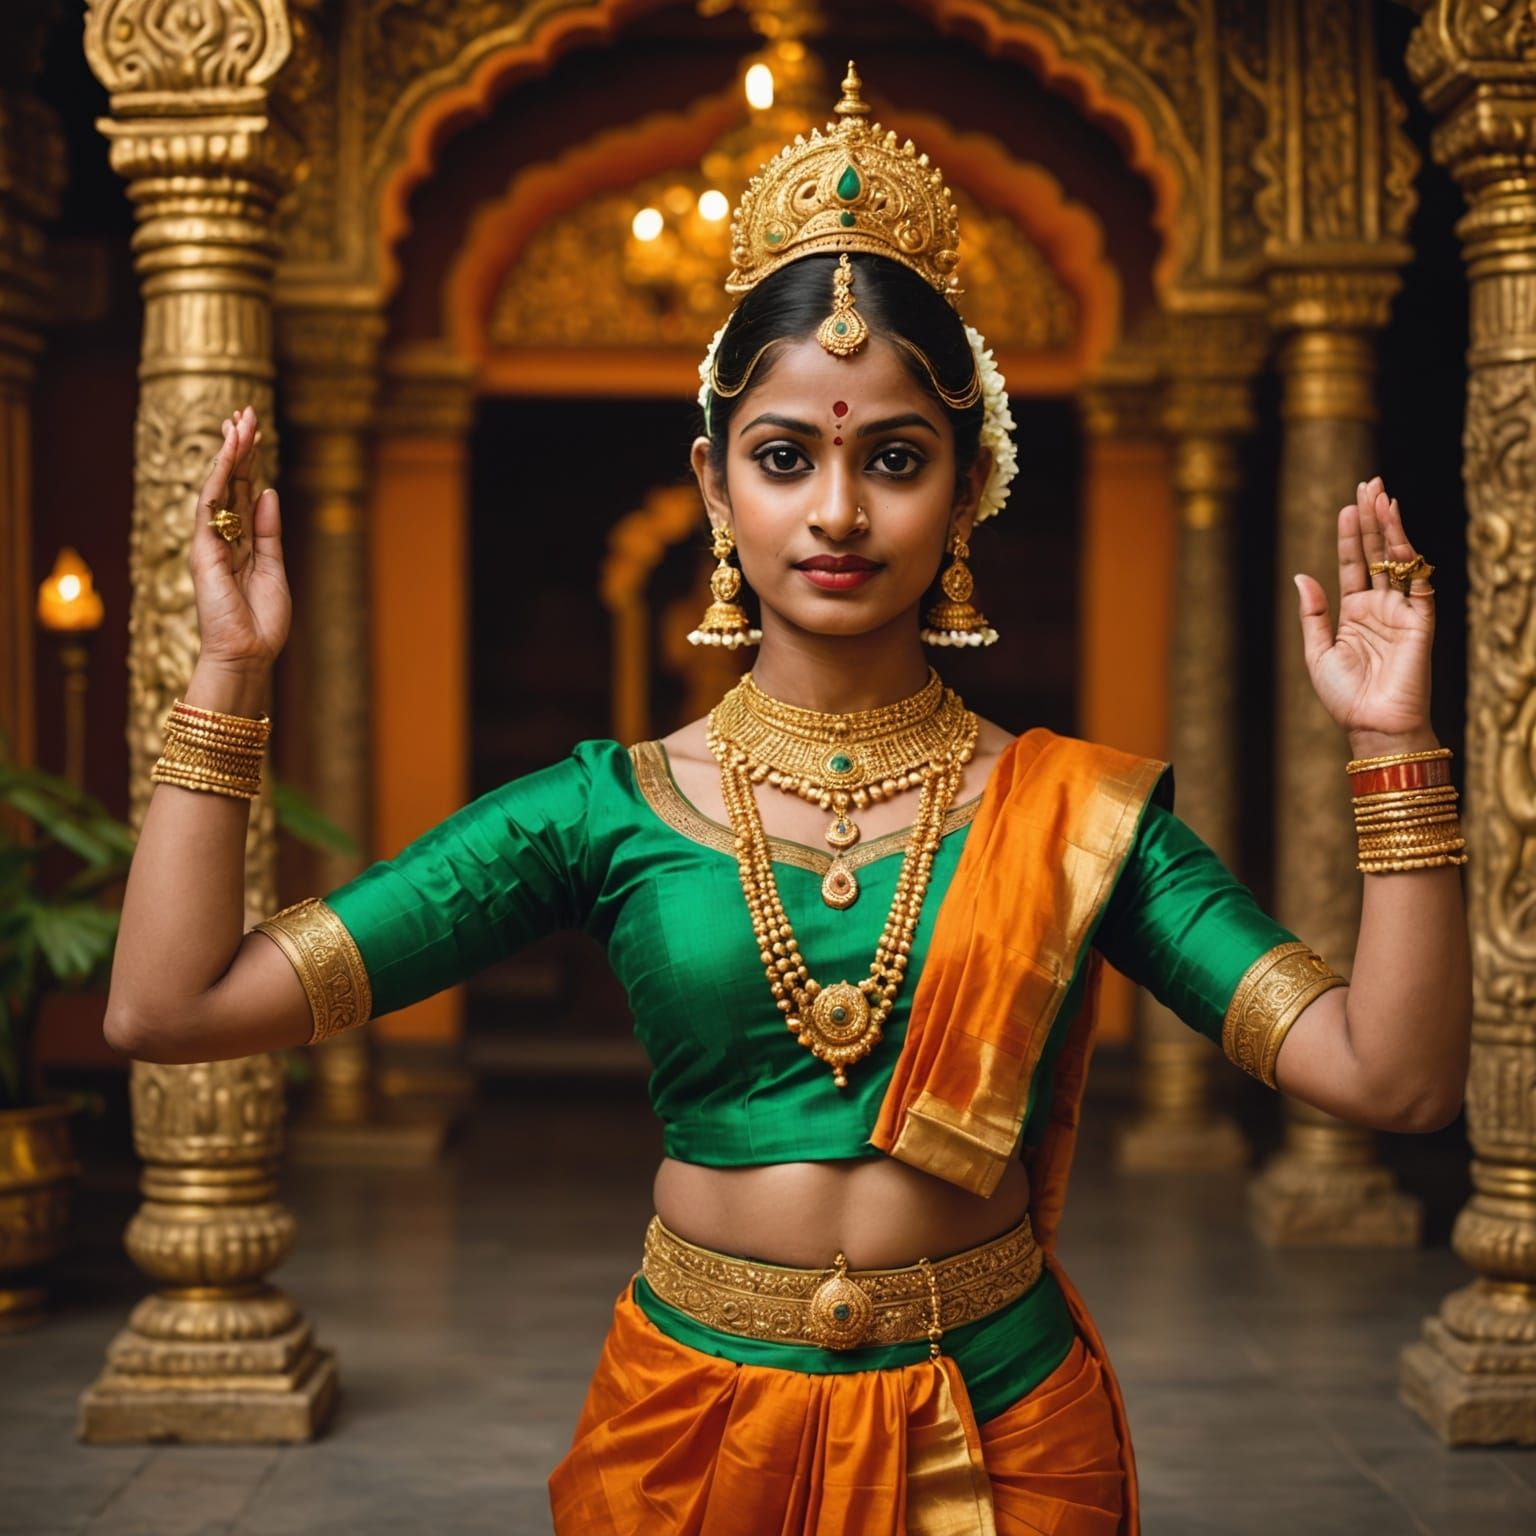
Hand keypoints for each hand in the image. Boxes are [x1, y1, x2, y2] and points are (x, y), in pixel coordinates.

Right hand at [189, 406, 289, 673]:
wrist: (247, 654)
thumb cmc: (261, 622)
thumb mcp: (274, 568)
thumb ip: (268, 531)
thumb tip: (268, 492)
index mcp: (242, 543)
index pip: (245, 493)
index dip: (251, 463)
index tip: (255, 431)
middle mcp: (223, 537)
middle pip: (231, 483)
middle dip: (238, 447)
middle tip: (244, 412)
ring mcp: (210, 541)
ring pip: (218, 486)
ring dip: (230, 452)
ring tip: (238, 420)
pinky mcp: (203, 548)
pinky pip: (209, 504)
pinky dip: (220, 475)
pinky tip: (230, 452)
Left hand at [1294, 475, 1435, 751]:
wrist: (1371, 726)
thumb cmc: (1344, 697)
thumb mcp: (1317, 652)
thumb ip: (1313, 614)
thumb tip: (1302, 575)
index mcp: (1354, 614)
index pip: (1354, 564)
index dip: (1352, 535)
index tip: (1348, 505)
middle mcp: (1380, 607)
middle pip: (1378, 553)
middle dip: (1373, 519)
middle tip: (1370, 483)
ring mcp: (1402, 612)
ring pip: (1398, 560)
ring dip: (1391, 528)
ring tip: (1381, 496)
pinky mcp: (1421, 623)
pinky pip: (1418, 584)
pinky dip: (1409, 558)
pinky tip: (1398, 534)